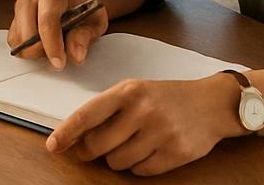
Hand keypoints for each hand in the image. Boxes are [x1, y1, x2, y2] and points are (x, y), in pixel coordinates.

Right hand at [8, 0, 108, 67]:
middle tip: (59, 57)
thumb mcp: (95, 22)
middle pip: (27, 31)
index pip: (47, 19)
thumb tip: (76, 56)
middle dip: (41, 51)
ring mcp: (19, 6)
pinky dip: (27, 49)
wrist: (73, 1)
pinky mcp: (14, 18)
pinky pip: (14, 41)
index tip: (59, 63)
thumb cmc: (84, 11)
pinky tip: (42, 44)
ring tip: (52, 46)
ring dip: (34, 51)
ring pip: (18, 38)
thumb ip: (84, 37)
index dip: (52, 44)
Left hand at [47, 74, 244, 175]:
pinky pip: (141, 171)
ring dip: (118, 159)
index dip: (66, 133)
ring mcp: (161, 132)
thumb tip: (76, 135)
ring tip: (133, 143)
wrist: (211, 104)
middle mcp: (143, 110)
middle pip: (98, 145)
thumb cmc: (165, 97)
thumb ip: (107, 109)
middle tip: (95, 148)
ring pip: (118, 162)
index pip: (87, 115)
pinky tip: (150, 151)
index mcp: (128, 91)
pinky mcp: (176, 153)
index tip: (53, 146)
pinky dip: (139, 166)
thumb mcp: (135, 91)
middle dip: (91, 151)